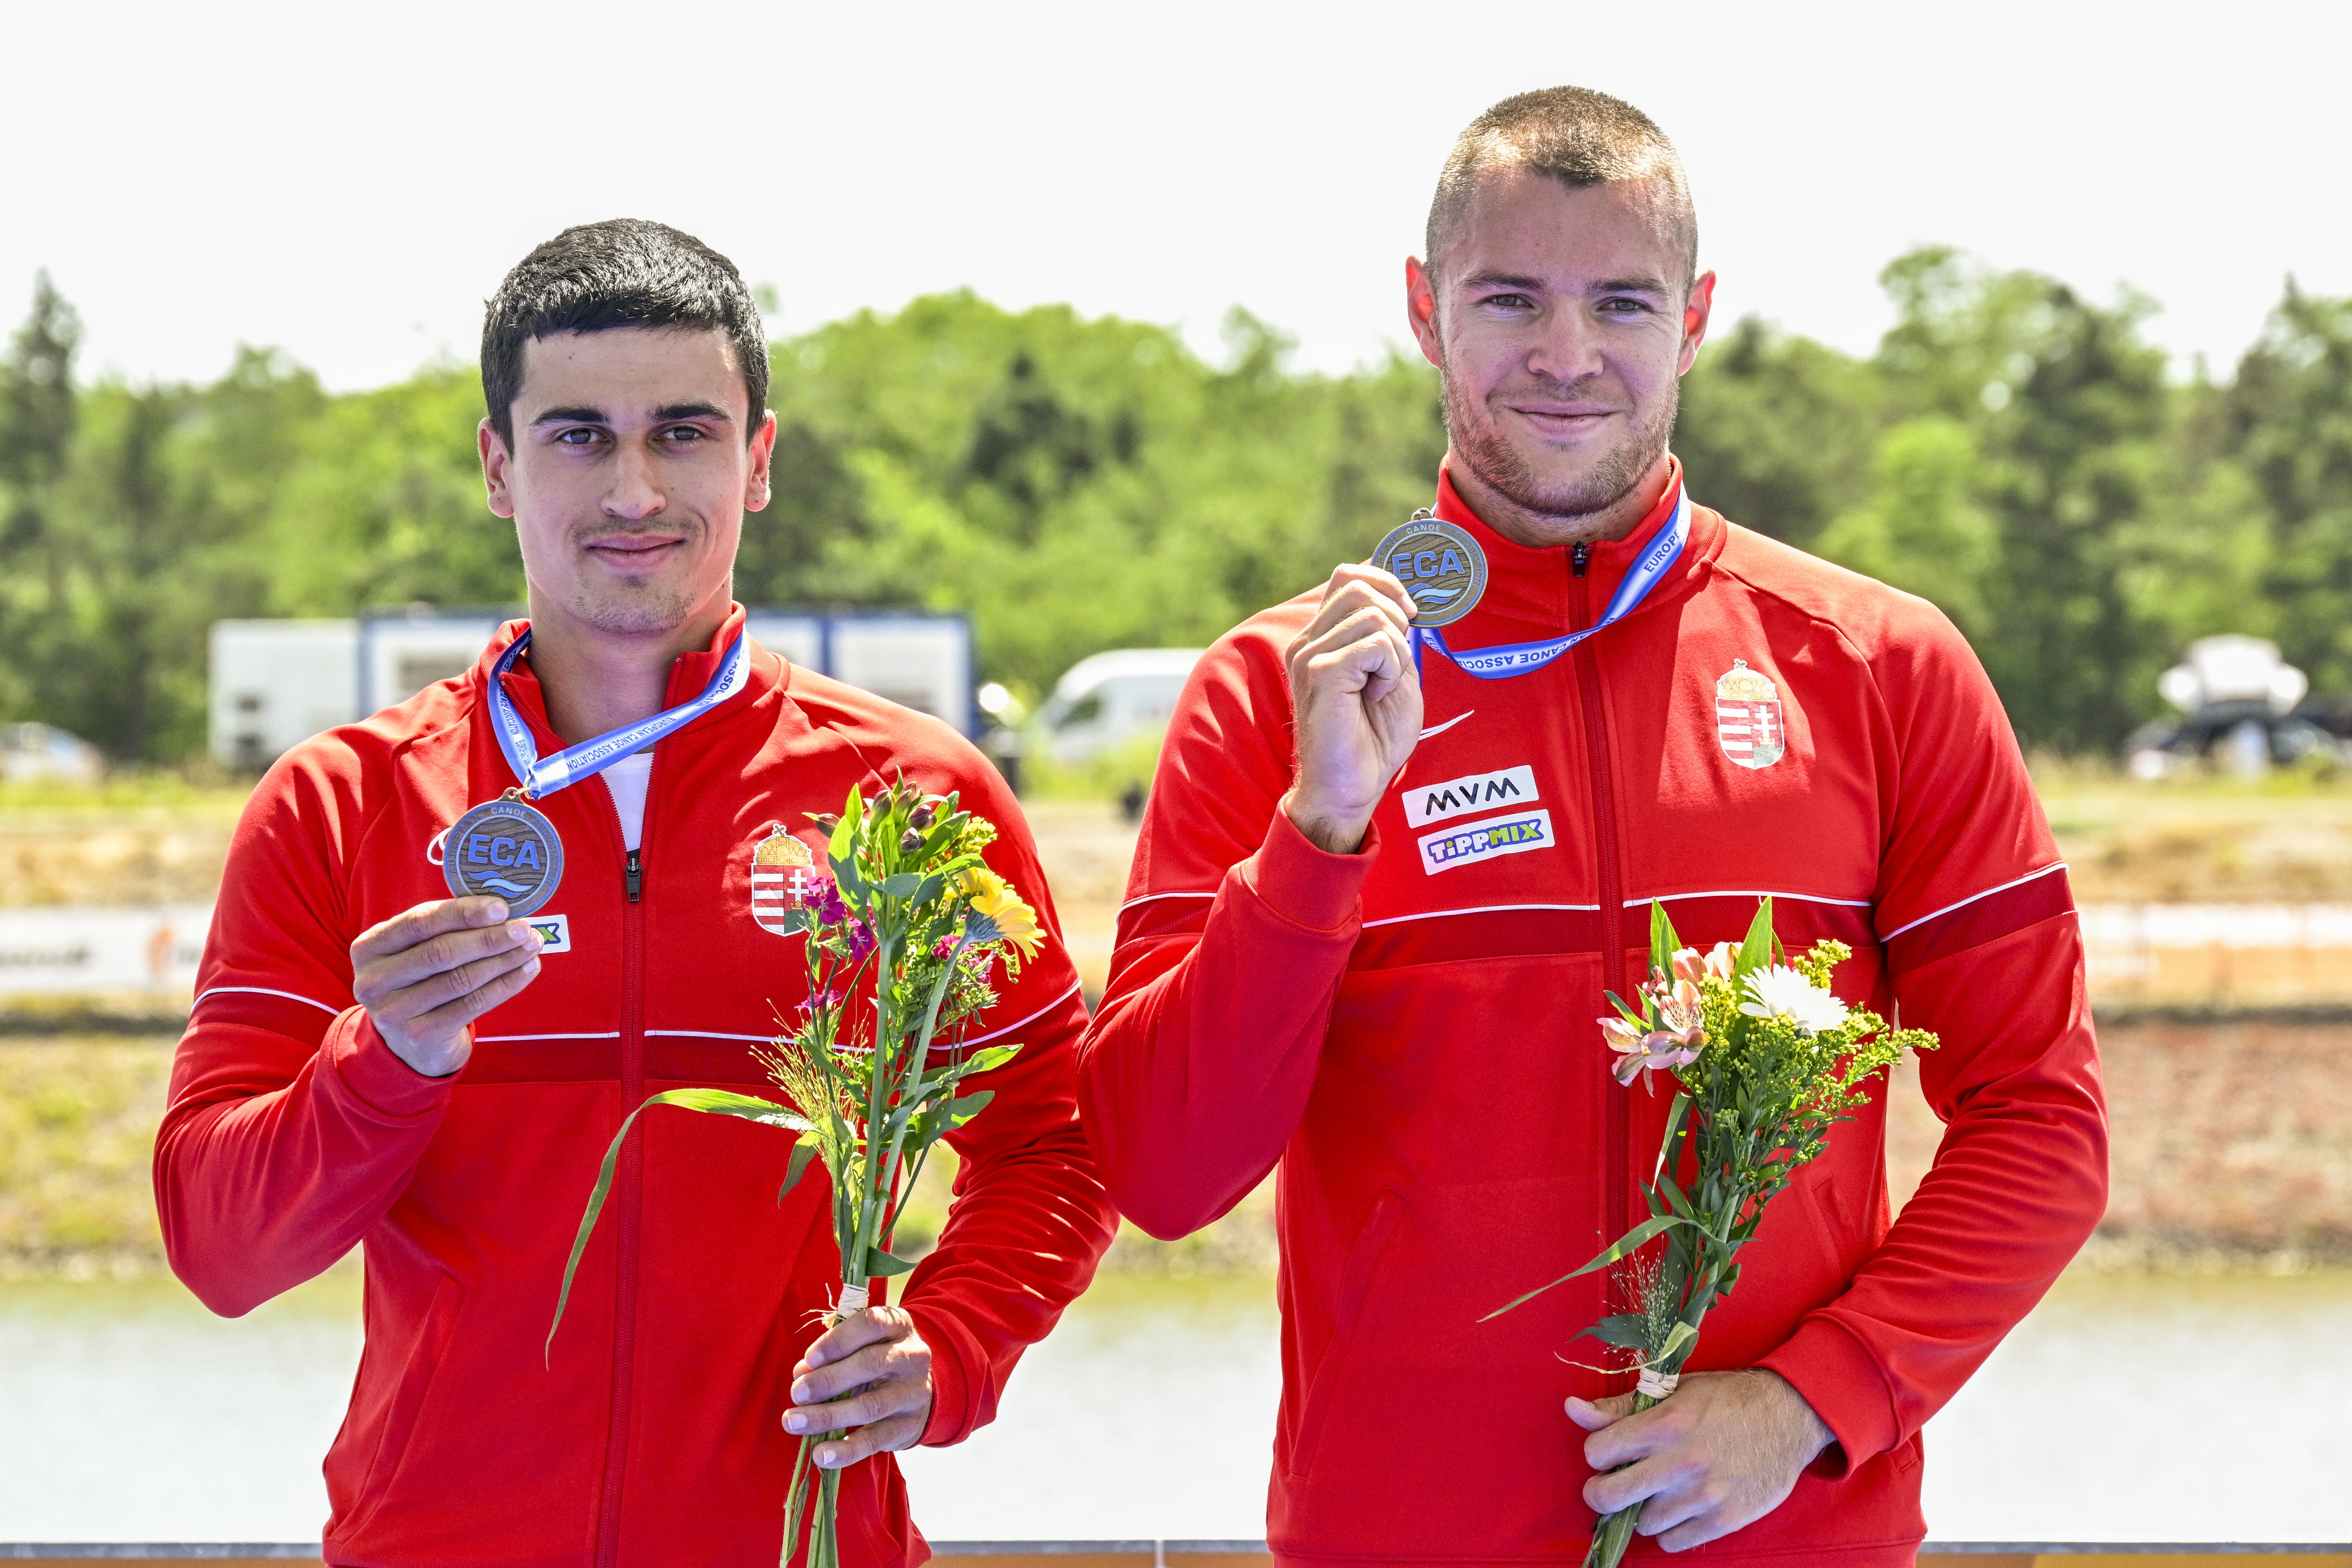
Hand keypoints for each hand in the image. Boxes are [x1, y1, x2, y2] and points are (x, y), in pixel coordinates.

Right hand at [350, 897, 543, 1076]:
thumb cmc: (420, 982)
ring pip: (461, 979)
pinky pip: (473, 1004)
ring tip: (532, 946)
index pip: (420, 922)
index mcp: (369, 947)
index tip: (501, 908)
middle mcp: (374, 980)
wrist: (409, 1044)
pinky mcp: (420, 1036)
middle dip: (489, 938)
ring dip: (504, 960)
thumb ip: (446, 929)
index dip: (463, 913)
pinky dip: (506, 985)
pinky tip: (527, 970)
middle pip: (442, 952)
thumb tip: (502, 911)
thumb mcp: (417, 952)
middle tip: (524, 929)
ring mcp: (394, 1012)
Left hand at [784, 1304, 934, 1467]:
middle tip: (796, 1393)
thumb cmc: (877, 1361)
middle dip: (827, 1380)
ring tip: (795, 1422)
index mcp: (898, 1326)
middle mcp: (911, 1356)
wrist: (919, 1392)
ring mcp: (912, 1393)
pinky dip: (845, 1450)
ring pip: (870, 1405)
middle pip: (869, 1364)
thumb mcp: (860, 1347)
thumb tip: (801, 1374)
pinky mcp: (907, 1426)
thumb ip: (831, 1357)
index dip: (837, 1341)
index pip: (871, 1324)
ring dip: (827, 1415)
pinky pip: (874, 1440)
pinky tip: (820, 1454)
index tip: (809, 1359)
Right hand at [1283, 564, 1422, 853]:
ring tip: (1383, 685)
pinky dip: (1391, 669)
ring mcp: (1309, 655)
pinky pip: (1375, 644)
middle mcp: (1308, 641)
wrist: (1350, 788)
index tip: (1412, 614)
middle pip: (1358, 583)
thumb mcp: (1393, 674)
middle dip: (1395, 616)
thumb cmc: (1372, 739)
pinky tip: (1377, 695)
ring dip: (1395, 650)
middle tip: (1395, 662)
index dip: (1389, 582)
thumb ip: (1394, 637)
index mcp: (1321, 638)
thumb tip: (1408, 599)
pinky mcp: (1319, 672)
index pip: (1349, 575)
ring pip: (1372, 613)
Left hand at [1567, 1369, 1833, 1551]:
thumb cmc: (1726, 1399)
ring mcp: (1704, 1495)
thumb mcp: (1672, 1391)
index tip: (1608, 1452)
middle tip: (1612, 1484)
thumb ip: (1619, 1407)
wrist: (1789, 1416)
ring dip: (1641, 1509)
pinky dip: (1669, 1530)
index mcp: (1665, 1423)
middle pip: (1609, 1496)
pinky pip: (1673, 1542)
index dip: (1597, 1453)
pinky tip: (1678, 1509)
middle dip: (1601, 1491)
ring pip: (1641, 1522)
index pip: (1598, 1452)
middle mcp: (1681, 1462)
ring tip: (1656, 1491)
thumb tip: (1571, 1408)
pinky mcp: (1725, 1520)